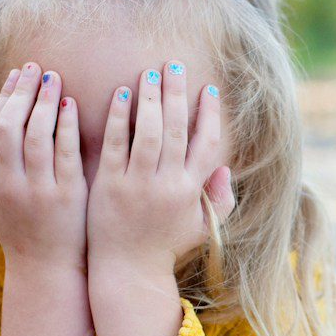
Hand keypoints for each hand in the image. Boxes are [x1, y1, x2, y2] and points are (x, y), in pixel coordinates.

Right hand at [0, 63, 87, 272]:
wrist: (48, 270)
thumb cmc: (22, 232)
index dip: (3, 98)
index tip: (16, 75)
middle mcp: (11, 184)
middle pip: (10, 126)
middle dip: (22, 92)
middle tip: (36, 67)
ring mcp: (39, 191)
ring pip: (36, 136)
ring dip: (44, 102)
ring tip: (54, 79)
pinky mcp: (67, 196)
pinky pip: (65, 154)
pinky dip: (66, 127)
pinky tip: (72, 106)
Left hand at [88, 60, 234, 275]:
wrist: (127, 271)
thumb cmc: (164, 247)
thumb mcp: (201, 228)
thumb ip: (218, 200)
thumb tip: (225, 169)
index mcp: (191, 191)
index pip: (207, 144)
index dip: (210, 115)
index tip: (208, 88)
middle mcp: (168, 185)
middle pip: (178, 130)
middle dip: (178, 93)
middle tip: (174, 64)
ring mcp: (138, 184)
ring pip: (150, 133)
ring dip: (152, 99)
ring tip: (150, 73)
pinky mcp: (110, 185)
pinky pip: (116, 144)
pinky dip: (120, 118)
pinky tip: (120, 94)